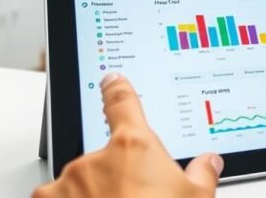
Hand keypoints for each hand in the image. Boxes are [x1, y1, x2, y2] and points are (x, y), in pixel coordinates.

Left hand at [32, 73, 223, 197]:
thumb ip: (201, 174)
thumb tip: (210, 162)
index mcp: (133, 146)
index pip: (122, 102)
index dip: (116, 88)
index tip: (111, 80)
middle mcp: (96, 158)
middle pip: (104, 157)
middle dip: (115, 177)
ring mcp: (69, 181)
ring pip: (79, 182)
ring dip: (90, 195)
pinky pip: (55, 197)